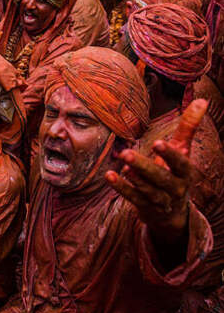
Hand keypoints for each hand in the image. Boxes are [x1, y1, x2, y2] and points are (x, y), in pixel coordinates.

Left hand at [105, 100, 207, 243]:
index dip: (170, 154)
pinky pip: (133, 199)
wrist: (172, 212)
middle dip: (145, 167)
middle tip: (126, 153)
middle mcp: (175, 188)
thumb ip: (189, 127)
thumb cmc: (175, 172)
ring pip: (148, 191)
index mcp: (185, 172)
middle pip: (161, 178)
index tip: (158, 143)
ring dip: (134, 179)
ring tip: (122, 166)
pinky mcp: (145, 208)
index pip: (180, 163)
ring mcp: (160, 200)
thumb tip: (202, 100)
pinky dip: (122, 188)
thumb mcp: (183, 150)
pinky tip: (110, 176)